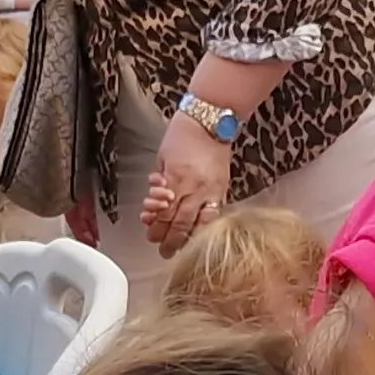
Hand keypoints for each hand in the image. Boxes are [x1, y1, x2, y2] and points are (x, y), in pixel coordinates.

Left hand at [140, 119, 232, 254]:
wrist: (211, 121)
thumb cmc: (183, 135)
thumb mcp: (163, 157)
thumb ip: (160, 181)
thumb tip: (156, 203)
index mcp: (176, 178)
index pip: (164, 211)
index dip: (156, 226)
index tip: (151, 235)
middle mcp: (194, 188)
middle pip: (180, 222)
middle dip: (170, 239)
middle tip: (163, 252)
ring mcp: (211, 190)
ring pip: (199, 222)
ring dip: (188, 238)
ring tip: (180, 250)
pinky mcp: (223, 189)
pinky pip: (215, 214)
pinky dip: (206, 227)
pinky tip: (200, 237)